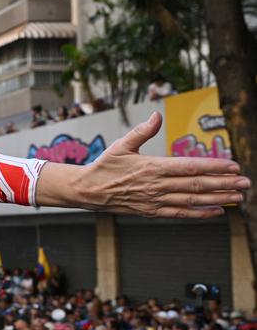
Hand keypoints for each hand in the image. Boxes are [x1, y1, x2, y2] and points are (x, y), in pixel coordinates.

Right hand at [36, 112, 248, 216]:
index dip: (214, 167)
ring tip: (238, 198)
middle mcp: (156, 185)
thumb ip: (143, 131)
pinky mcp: (151, 212)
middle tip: (245, 183)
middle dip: (224, 184)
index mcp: (152, 166)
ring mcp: (155, 200)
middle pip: (197, 185)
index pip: (190, 167)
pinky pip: (180, 214)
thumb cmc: (105, 166)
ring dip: (218, 199)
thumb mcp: (121, 144)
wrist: (88, 191)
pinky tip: (217, 211)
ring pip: (192, 201)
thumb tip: (157, 115)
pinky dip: (200, 213)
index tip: (234, 166)